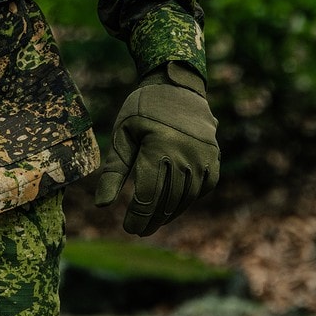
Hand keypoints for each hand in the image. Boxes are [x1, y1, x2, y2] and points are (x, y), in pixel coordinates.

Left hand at [94, 62, 220, 235]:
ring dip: (170, 214)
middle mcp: (186, 154)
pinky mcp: (214, 157)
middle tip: (139, 230)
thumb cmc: (143, 109)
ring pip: (186, 197)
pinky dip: (188, 200)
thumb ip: (113, 171)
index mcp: (160, 147)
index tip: (128, 228)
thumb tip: (101, 205)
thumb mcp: (123, 135)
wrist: (177, 85)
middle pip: (168, 201)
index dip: (139, 216)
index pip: (149, 196)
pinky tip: (174, 206)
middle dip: (152, 220)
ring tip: (154, 223)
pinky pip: (203, 188)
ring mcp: (204, 157)